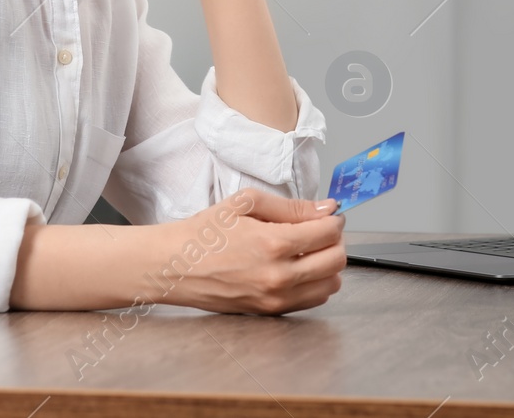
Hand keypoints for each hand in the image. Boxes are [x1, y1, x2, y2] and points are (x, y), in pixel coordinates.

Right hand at [156, 188, 344, 315]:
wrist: (175, 266)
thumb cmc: (205, 232)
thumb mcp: (245, 203)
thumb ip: (291, 206)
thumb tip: (327, 208)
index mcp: (273, 244)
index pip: (329, 233)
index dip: (334, 220)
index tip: (329, 214)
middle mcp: (279, 276)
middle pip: (337, 260)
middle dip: (336, 240)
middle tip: (321, 230)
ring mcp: (276, 298)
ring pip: (331, 285)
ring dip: (329, 264)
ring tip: (310, 249)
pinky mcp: (271, 311)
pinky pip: (313, 300)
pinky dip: (316, 282)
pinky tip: (298, 267)